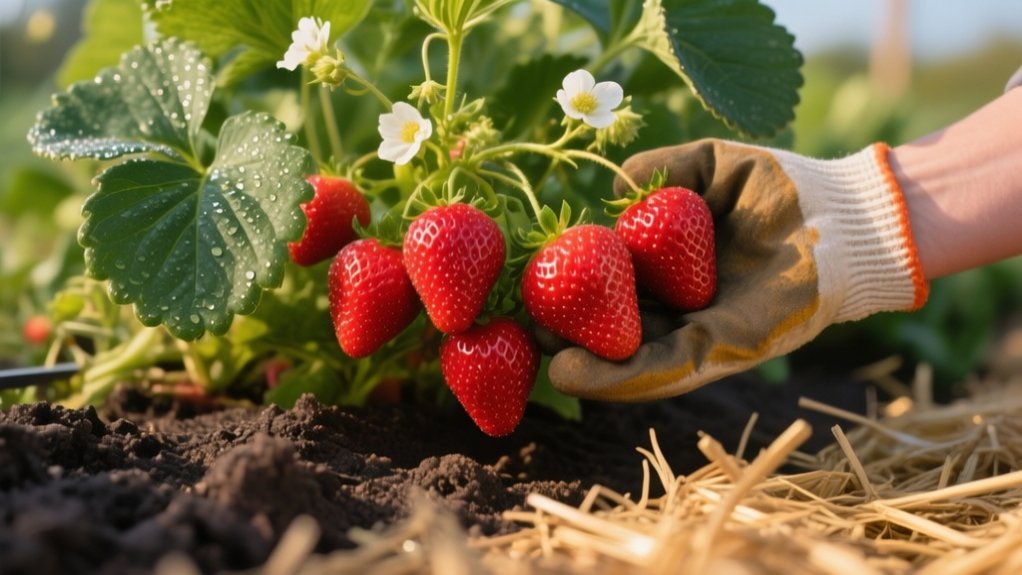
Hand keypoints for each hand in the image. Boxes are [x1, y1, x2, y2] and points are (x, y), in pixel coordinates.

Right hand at [547, 138, 929, 400]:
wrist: (843, 215)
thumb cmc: (782, 187)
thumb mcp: (711, 166)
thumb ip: (663, 170)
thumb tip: (615, 188)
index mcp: (674, 270)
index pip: (611, 285)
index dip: (570, 289)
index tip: (530, 286)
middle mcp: (684, 308)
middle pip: (613, 328)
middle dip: (567, 334)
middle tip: (522, 330)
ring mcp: (704, 334)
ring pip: (631, 359)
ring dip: (582, 366)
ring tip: (535, 363)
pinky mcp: (725, 351)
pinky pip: (665, 368)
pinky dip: (618, 376)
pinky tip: (571, 374)